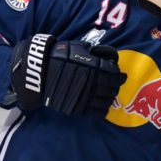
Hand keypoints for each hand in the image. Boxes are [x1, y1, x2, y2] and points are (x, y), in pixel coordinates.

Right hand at [9, 34, 124, 116]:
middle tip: (115, 86)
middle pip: (112, 88)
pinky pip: (97, 112)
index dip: (120, 76)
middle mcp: (92, 83)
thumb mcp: (78, 47)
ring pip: (106, 101)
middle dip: (115, 87)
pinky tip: (102, 106)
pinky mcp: (78, 108)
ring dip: (110, 98)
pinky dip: (103, 110)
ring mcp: (85, 97)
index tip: (121, 76)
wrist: (40, 73)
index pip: (115, 75)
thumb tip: (108, 57)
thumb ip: (95, 53)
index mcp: (94, 68)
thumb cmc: (58, 56)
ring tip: (108, 96)